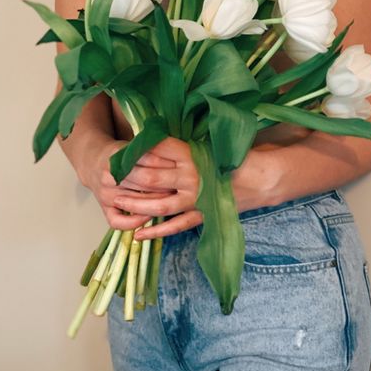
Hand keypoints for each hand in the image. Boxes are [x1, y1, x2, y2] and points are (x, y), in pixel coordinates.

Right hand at [82, 138, 178, 232]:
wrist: (93, 162)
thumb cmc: (119, 154)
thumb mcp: (132, 145)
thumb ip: (151, 148)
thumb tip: (181, 153)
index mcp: (117, 157)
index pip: (149, 162)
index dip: (167, 166)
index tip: (181, 169)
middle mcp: (110, 176)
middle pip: (144, 183)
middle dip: (166, 185)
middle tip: (182, 186)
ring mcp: (106, 194)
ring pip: (135, 202)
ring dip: (156, 203)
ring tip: (173, 200)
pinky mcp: (103, 208)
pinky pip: (118, 221)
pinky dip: (135, 222)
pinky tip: (148, 217)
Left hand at [117, 140, 279, 240]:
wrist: (263, 177)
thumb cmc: (236, 154)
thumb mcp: (209, 141)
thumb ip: (184, 142)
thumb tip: (156, 136)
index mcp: (193, 152)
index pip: (157, 149)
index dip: (137, 150)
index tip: (120, 150)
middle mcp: (191, 175)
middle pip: (152, 177)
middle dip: (128, 178)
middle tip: (107, 176)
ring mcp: (196, 197)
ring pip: (159, 204)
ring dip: (136, 205)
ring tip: (117, 204)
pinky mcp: (202, 214)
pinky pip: (176, 226)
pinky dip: (157, 232)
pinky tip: (138, 235)